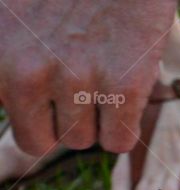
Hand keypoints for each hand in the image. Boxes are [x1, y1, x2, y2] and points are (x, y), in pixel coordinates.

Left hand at [0, 0, 176, 154]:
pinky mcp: (121, 86)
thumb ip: (7, 63)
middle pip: (39, 141)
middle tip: (74, 85)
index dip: (33, 107)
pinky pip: (119, 141)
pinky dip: (125, 123)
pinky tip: (124, 83)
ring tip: (99, 69)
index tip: (47, 82)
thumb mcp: (11, 14)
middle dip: (57, 122)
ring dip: (94, 116)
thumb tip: (12, 101)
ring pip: (82, 141)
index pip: (9, 121)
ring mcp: (74, 79)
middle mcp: (26, 71)